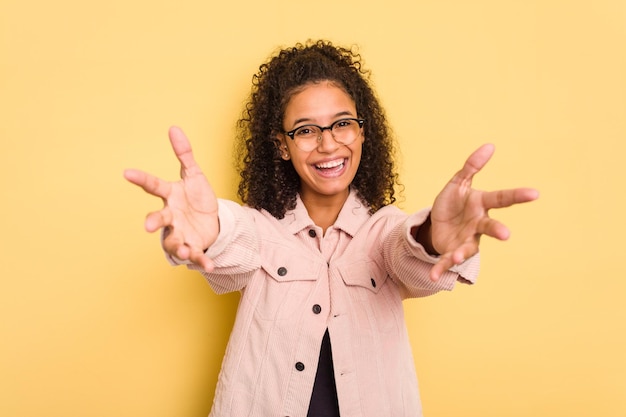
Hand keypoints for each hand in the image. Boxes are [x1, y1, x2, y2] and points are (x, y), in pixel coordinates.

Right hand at [124, 126, 218, 271]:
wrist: (211, 221)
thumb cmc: (197, 197)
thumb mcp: (194, 175)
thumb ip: (184, 154)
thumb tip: (173, 128)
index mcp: (170, 196)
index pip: (154, 185)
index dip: (141, 179)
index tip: (126, 172)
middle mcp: (171, 216)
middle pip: (158, 218)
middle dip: (153, 222)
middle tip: (147, 226)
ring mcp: (180, 233)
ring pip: (174, 241)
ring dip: (179, 246)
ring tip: (187, 250)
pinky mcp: (194, 247)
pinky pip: (196, 255)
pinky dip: (202, 261)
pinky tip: (210, 265)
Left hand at [425, 144, 538, 280]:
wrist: (437, 223)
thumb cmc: (453, 202)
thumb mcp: (458, 182)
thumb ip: (471, 166)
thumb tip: (490, 145)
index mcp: (481, 205)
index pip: (502, 198)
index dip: (518, 195)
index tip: (535, 193)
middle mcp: (478, 224)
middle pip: (490, 227)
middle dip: (498, 230)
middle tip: (506, 235)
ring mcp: (467, 240)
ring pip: (468, 248)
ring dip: (463, 253)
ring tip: (456, 257)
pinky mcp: (452, 252)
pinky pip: (447, 261)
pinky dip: (441, 268)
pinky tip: (433, 275)